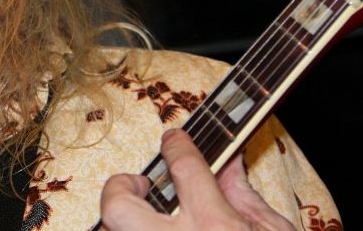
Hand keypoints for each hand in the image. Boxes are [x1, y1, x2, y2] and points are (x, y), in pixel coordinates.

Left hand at [99, 129, 292, 229]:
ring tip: (146, 222)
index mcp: (216, 229)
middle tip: (141, 185)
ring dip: (123, 224)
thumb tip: (229, 160)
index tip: (174, 140)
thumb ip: (244, 195)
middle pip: (118, 206)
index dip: (176, 145)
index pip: (184, 167)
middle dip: (120, 187)